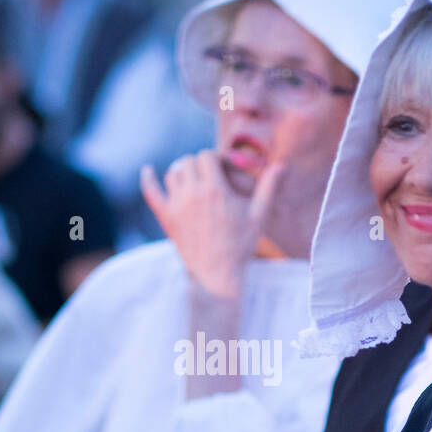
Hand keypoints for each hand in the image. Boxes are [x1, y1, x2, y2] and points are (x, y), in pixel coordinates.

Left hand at [140, 150, 286, 297]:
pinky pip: (151, 192)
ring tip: (193, 181)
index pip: (207, 156)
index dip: (215, 159)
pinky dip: (148, 179)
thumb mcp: (258, 215)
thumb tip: (283, 164)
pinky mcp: (166, 218)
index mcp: (215, 190)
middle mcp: (193, 194)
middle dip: (200, 165)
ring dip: (182, 172)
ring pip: (173, 173)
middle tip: (211, 176)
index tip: (223, 169)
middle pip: (189, 162)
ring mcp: (176, 206)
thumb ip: (269, 187)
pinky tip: (148, 170)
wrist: (216, 275)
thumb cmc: (240, 245)